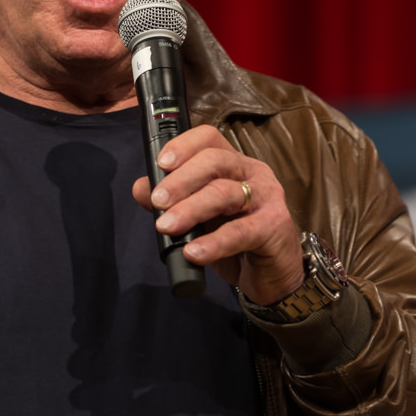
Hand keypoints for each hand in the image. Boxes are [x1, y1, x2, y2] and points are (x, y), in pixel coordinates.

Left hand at [131, 125, 304, 304]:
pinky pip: (240, 232)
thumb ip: (172, 201)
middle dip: (181, 180)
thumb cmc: (236, 240)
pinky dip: (214, 243)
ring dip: (190, 209)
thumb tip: (140, 188)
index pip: (209, 139)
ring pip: (224, 193)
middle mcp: (252, 173)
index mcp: (233, 164)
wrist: (273, 275)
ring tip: (166, 227)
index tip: (160, 164)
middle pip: (215, 161)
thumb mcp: (199, 219)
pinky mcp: (275, 226)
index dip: (183, 146)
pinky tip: (194, 252)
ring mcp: (266, 197)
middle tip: (158, 201)